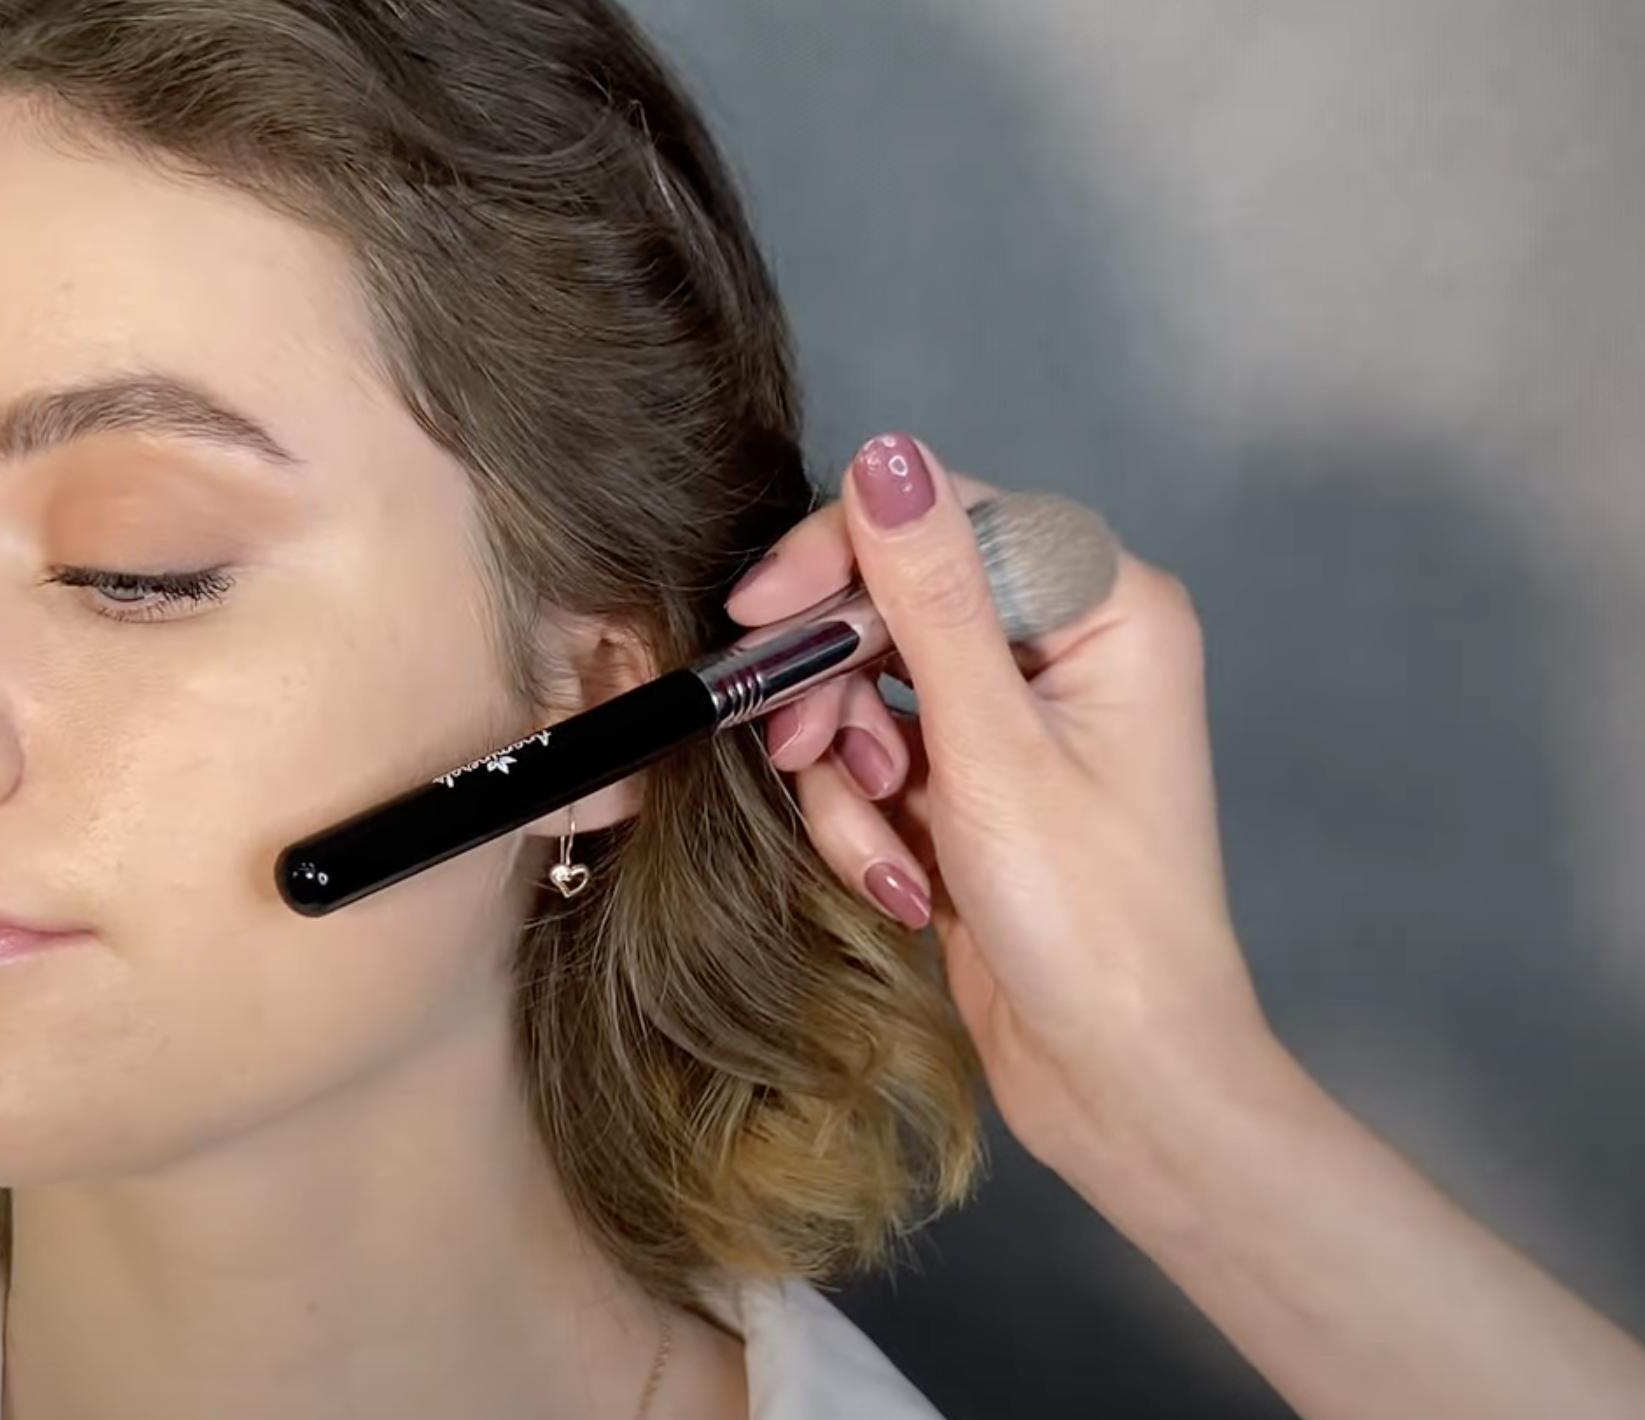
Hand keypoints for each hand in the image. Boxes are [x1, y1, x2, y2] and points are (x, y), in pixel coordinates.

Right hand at [727, 433, 1275, 1182]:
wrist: (1119, 1079)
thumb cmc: (1093, 923)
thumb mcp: (991, 748)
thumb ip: (931, 595)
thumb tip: (887, 456)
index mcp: (1108, 607)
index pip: (944, 518)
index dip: (842, 561)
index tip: (756, 617)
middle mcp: (1069, 647)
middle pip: (892, 605)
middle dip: (836, 691)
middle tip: (802, 753)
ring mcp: (1018, 720)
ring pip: (867, 688)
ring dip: (846, 775)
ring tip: (881, 852)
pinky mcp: (975, 786)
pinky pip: (876, 759)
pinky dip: (864, 820)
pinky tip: (899, 886)